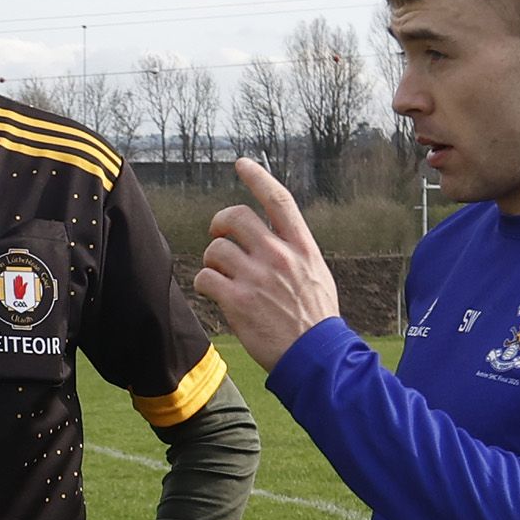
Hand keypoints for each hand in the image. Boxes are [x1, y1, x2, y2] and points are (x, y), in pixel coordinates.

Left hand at [190, 157, 341, 369]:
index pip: (278, 200)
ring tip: (219, 275)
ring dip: (210, 260)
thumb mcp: (316, 275)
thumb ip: (295, 253)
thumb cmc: (315, 319)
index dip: (257, 178)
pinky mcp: (237, 301)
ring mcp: (257, 277)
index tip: (241, 163)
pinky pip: (205, 278)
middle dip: (219, 224)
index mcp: (302, 247)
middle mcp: (279, 256)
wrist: (316, 356)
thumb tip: (274, 239)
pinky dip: (203, 283)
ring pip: (215, 249)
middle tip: (217, 237)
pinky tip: (213, 293)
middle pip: (235, 217)